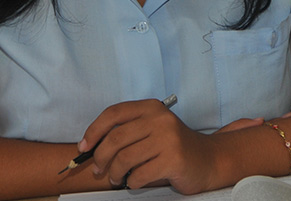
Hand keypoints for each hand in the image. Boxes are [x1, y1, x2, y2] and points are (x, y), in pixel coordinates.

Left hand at [78, 99, 217, 193]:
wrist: (207, 159)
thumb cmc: (172, 147)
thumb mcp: (151, 129)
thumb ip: (127, 131)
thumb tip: (89, 146)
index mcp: (151, 108)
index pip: (114, 113)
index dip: (94, 130)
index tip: (83, 147)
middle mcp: (160, 119)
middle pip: (116, 138)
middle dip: (100, 158)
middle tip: (98, 169)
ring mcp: (168, 139)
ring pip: (125, 158)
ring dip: (115, 173)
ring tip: (116, 178)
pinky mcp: (173, 159)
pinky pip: (139, 175)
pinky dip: (132, 182)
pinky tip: (135, 182)